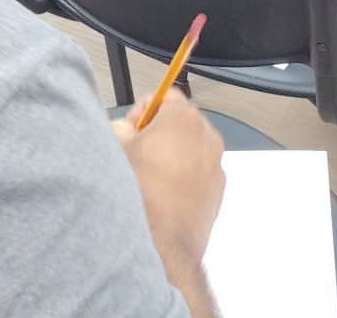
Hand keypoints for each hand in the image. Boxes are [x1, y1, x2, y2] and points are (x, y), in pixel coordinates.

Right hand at [113, 93, 225, 264]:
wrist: (164, 242)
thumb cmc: (141, 192)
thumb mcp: (117, 150)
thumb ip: (119, 127)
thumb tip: (124, 128)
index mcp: (183, 118)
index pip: (165, 95)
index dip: (144, 109)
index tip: (132, 128)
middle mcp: (207, 136)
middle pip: (180, 120)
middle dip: (159, 131)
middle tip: (138, 151)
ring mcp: (216, 163)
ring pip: (191, 146)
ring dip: (173, 152)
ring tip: (151, 175)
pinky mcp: (219, 189)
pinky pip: (200, 170)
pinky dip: (185, 174)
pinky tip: (165, 193)